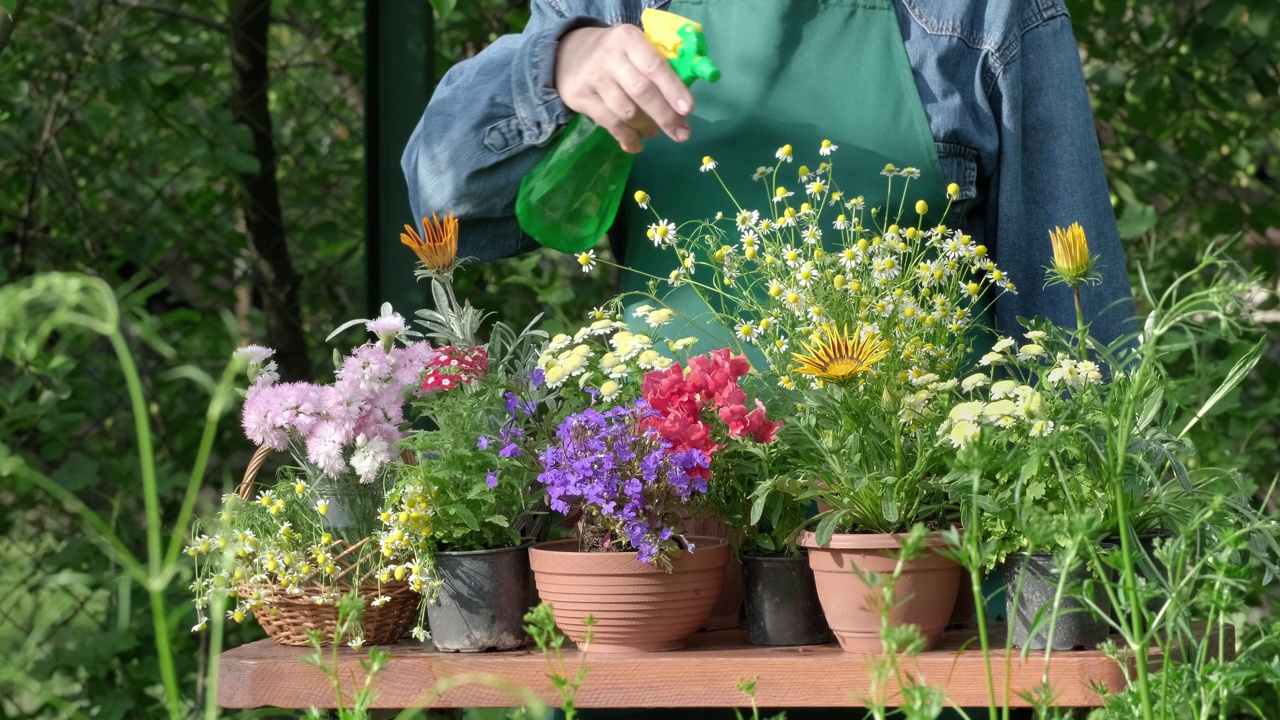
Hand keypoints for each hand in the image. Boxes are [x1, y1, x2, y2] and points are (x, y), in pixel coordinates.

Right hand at [554, 24, 693, 152]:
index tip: (688, 110)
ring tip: (655, 133)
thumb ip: (657, 68)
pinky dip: (627, 138)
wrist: (568, 54)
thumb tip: (682, 105)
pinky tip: (636, 144)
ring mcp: (593, 78)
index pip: (655, 66)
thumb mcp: (634, 48)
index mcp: (628, 39)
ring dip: (646, 128)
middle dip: (665, 116)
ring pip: (626, 112)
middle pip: (642, 92)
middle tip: (681, 133)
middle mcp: (609, 57)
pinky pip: (609, 123)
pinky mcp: (580, 98)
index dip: (673, 89)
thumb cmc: (616, 54)